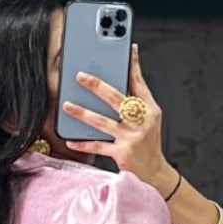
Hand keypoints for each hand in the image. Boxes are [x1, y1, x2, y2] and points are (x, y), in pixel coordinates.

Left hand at [60, 43, 170, 189]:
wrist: (155, 175)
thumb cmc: (148, 145)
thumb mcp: (150, 120)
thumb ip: (138, 100)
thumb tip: (126, 77)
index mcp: (150, 110)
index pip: (139, 83)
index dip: (131, 65)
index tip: (125, 48)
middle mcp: (142, 121)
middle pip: (116, 98)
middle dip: (97, 85)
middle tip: (80, 76)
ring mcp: (132, 137)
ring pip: (103, 121)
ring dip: (83, 113)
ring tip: (67, 105)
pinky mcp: (122, 153)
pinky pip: (98, 146)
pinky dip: (83, 144)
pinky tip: (70, 140)